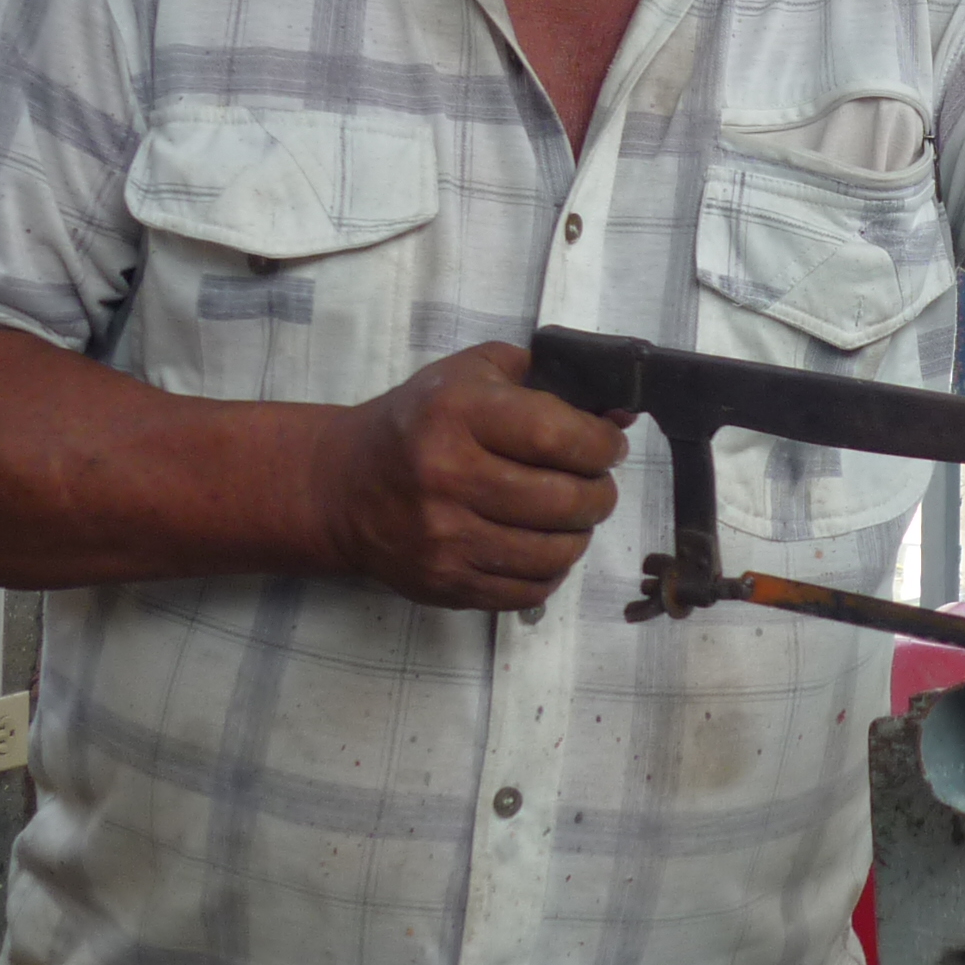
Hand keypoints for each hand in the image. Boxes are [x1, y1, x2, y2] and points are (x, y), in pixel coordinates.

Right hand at [307, 342, 628, 610]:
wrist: (344, 486)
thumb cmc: (419, 421)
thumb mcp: (472, 374)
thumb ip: (546, 380)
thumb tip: (620, 412)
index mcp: (457, 413)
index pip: (557, 436)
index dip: (600, 445)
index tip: (607, 446)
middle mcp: (447, 476)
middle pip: (564, 500)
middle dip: (599, 493)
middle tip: (595, 484)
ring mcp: (444, 538)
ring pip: (554, 551)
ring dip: (579, 534)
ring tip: (570, 515)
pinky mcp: (444, 582)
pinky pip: (528, 590)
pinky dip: (550, 570)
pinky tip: (541, 545)